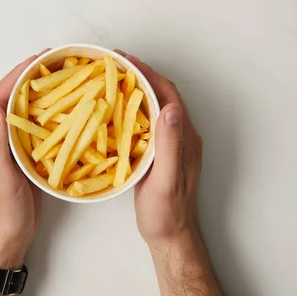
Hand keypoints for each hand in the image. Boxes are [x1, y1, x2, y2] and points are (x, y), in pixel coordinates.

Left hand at [0, 50, 47, 268]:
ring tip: (62, 80)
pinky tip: (64, 112)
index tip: (37, 61)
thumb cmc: (1, 211)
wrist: (8, 239)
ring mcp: (9, 148)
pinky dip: (48, 116)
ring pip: (23, 113)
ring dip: (39, 95)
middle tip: (54, 64)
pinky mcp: (23, 158)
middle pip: (10, 100)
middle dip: (29, 79)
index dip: (15, 76)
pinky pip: (34, 129)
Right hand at [115, 50, 202, 246]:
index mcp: (184, 137)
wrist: (169, 235)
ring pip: (153, 107)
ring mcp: (170, 143)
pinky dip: (131, 108)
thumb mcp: (166, 179)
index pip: (168, 95)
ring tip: (112, 78)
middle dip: (140, 75)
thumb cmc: (167, 212)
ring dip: (135, 89)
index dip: (148, 74)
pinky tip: (114, 109)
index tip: (126, 60)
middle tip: (114, 64)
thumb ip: (170, 145)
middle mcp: (180, 135)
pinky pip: (145, 121)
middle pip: (161, 95)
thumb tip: (172, 108)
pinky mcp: (159, 152)